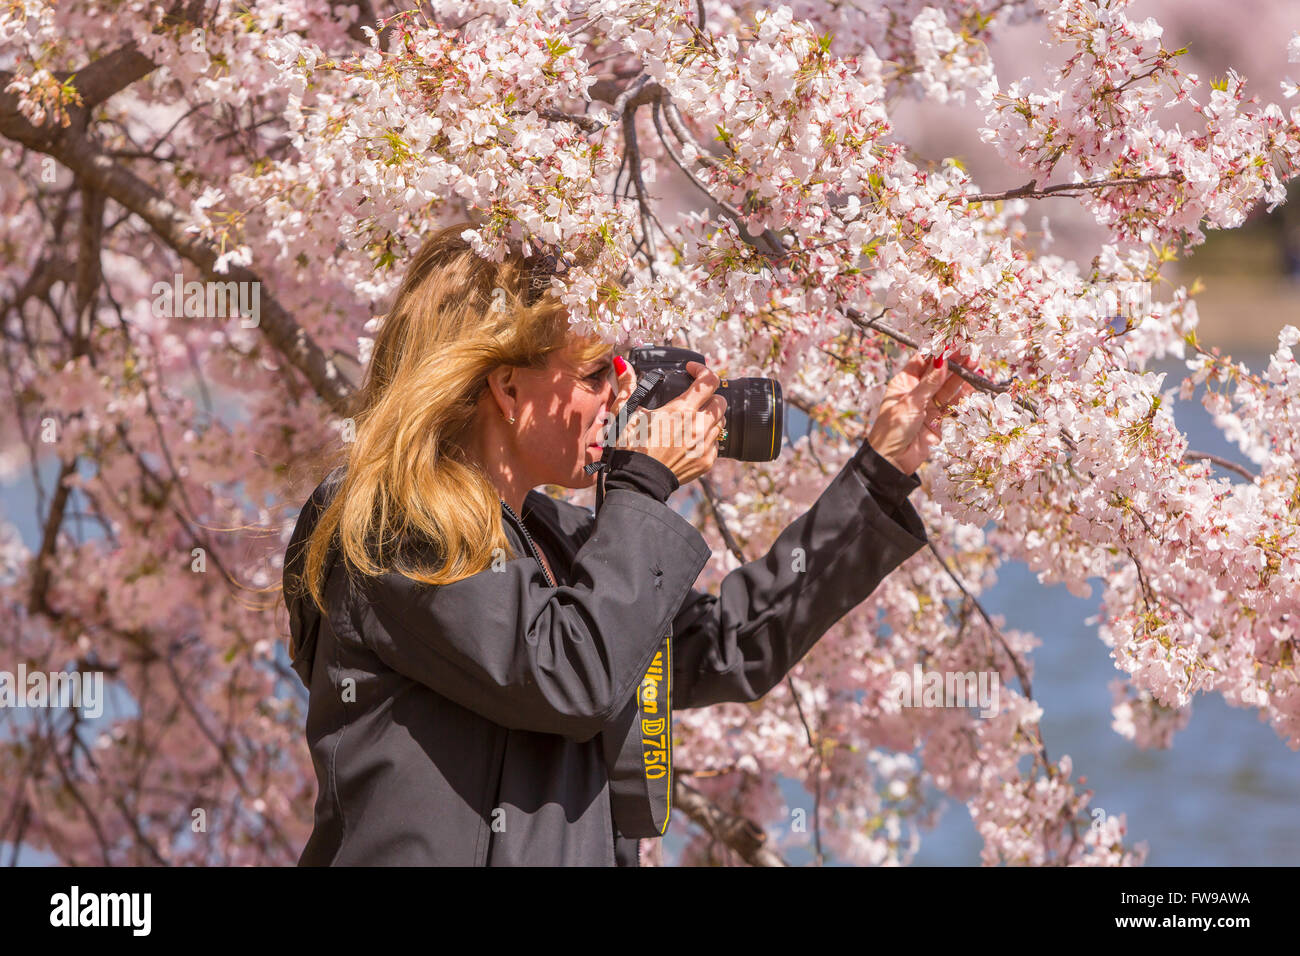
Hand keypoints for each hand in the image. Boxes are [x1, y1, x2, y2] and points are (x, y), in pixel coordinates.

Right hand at [606, 358, 727, 484]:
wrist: (638, 482)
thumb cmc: (630, 447)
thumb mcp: (625, 413)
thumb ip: (627, 385)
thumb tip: (622, 363)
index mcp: (681, 410)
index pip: (708, 381)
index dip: (702, 370)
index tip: (692, 370)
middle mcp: (698, 426)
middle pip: (720, 401)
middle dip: (708, 397)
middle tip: (693, 400)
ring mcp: (705, 445)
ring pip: (721, 422)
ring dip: (709, 418)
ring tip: (691, 422)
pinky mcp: (707, 461)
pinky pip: (716, 443)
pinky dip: (706, 439)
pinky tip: (689, 441)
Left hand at [867, 348, 976, 475]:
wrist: (892, 461)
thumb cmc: (892, 429)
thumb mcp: (910, 402)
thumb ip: (929, 383)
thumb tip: (942, 359)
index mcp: (904, 382)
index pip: (923, 361)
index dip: (939, 352)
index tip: (954, 343)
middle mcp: (918, 392)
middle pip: (940, 374)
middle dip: (955, 364)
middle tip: (971, 353)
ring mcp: (930, 406)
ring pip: (949, 388)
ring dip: (962, 378)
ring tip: (975, 366)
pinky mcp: (940, 421)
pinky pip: (955, 406)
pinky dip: (965, 397)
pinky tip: (974, 386)